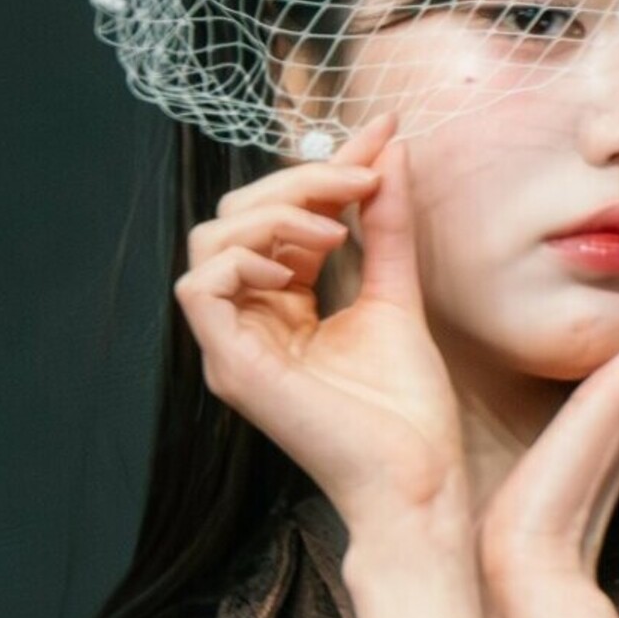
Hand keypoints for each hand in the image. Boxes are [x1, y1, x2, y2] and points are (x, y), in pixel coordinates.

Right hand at [175, 114, 468, 560]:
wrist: (419, 481)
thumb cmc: (408, 409)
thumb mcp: (396, 292)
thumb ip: (387, 224)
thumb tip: (391, 150)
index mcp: (281, 306)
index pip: (276, 216)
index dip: (321, 168)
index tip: (378, 136)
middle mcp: (248, 321)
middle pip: (237, 215)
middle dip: (300, 181)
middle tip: (362, 181)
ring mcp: (233, 345)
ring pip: (211, 239)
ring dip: (275, 214)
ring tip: (335, 233)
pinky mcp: (230, 366)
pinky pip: (199, 287)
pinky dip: (244, 258)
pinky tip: (299, 267)